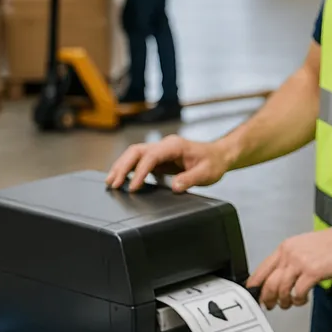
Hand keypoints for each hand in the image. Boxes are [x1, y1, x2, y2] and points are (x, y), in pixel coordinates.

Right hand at [106, 135, 231, 192]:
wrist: (220, 155)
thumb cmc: (214, 162)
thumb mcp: (207, 173)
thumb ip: (191, 179)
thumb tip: (175, 187)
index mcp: (175, 146)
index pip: (151, 156)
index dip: (140, 172)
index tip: (133, 187)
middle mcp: (165, 145)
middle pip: (136, 151)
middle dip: (122, 166)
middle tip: (112, 184)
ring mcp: (161, 150)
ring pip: (134, 154)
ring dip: (122, 166)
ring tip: (111, 182)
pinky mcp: (159, 158)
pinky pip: (139, 160)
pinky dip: (129, 169)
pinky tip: (122, 180)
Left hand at [247, 226, 331, 309]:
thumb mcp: (304, 246)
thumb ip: (290, 259)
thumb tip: (278, 277)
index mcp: (285, 247)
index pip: (261, 269)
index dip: (255, 286)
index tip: (255, 295)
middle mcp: (290, 254)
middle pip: (268, 283)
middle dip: (267, 299)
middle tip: (270, 305)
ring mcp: (301, 263)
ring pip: (281, 289)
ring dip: (283, 301)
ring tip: (289, 303)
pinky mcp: (313, 272)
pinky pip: (298, 292)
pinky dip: (298, 300)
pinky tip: (303, 299)